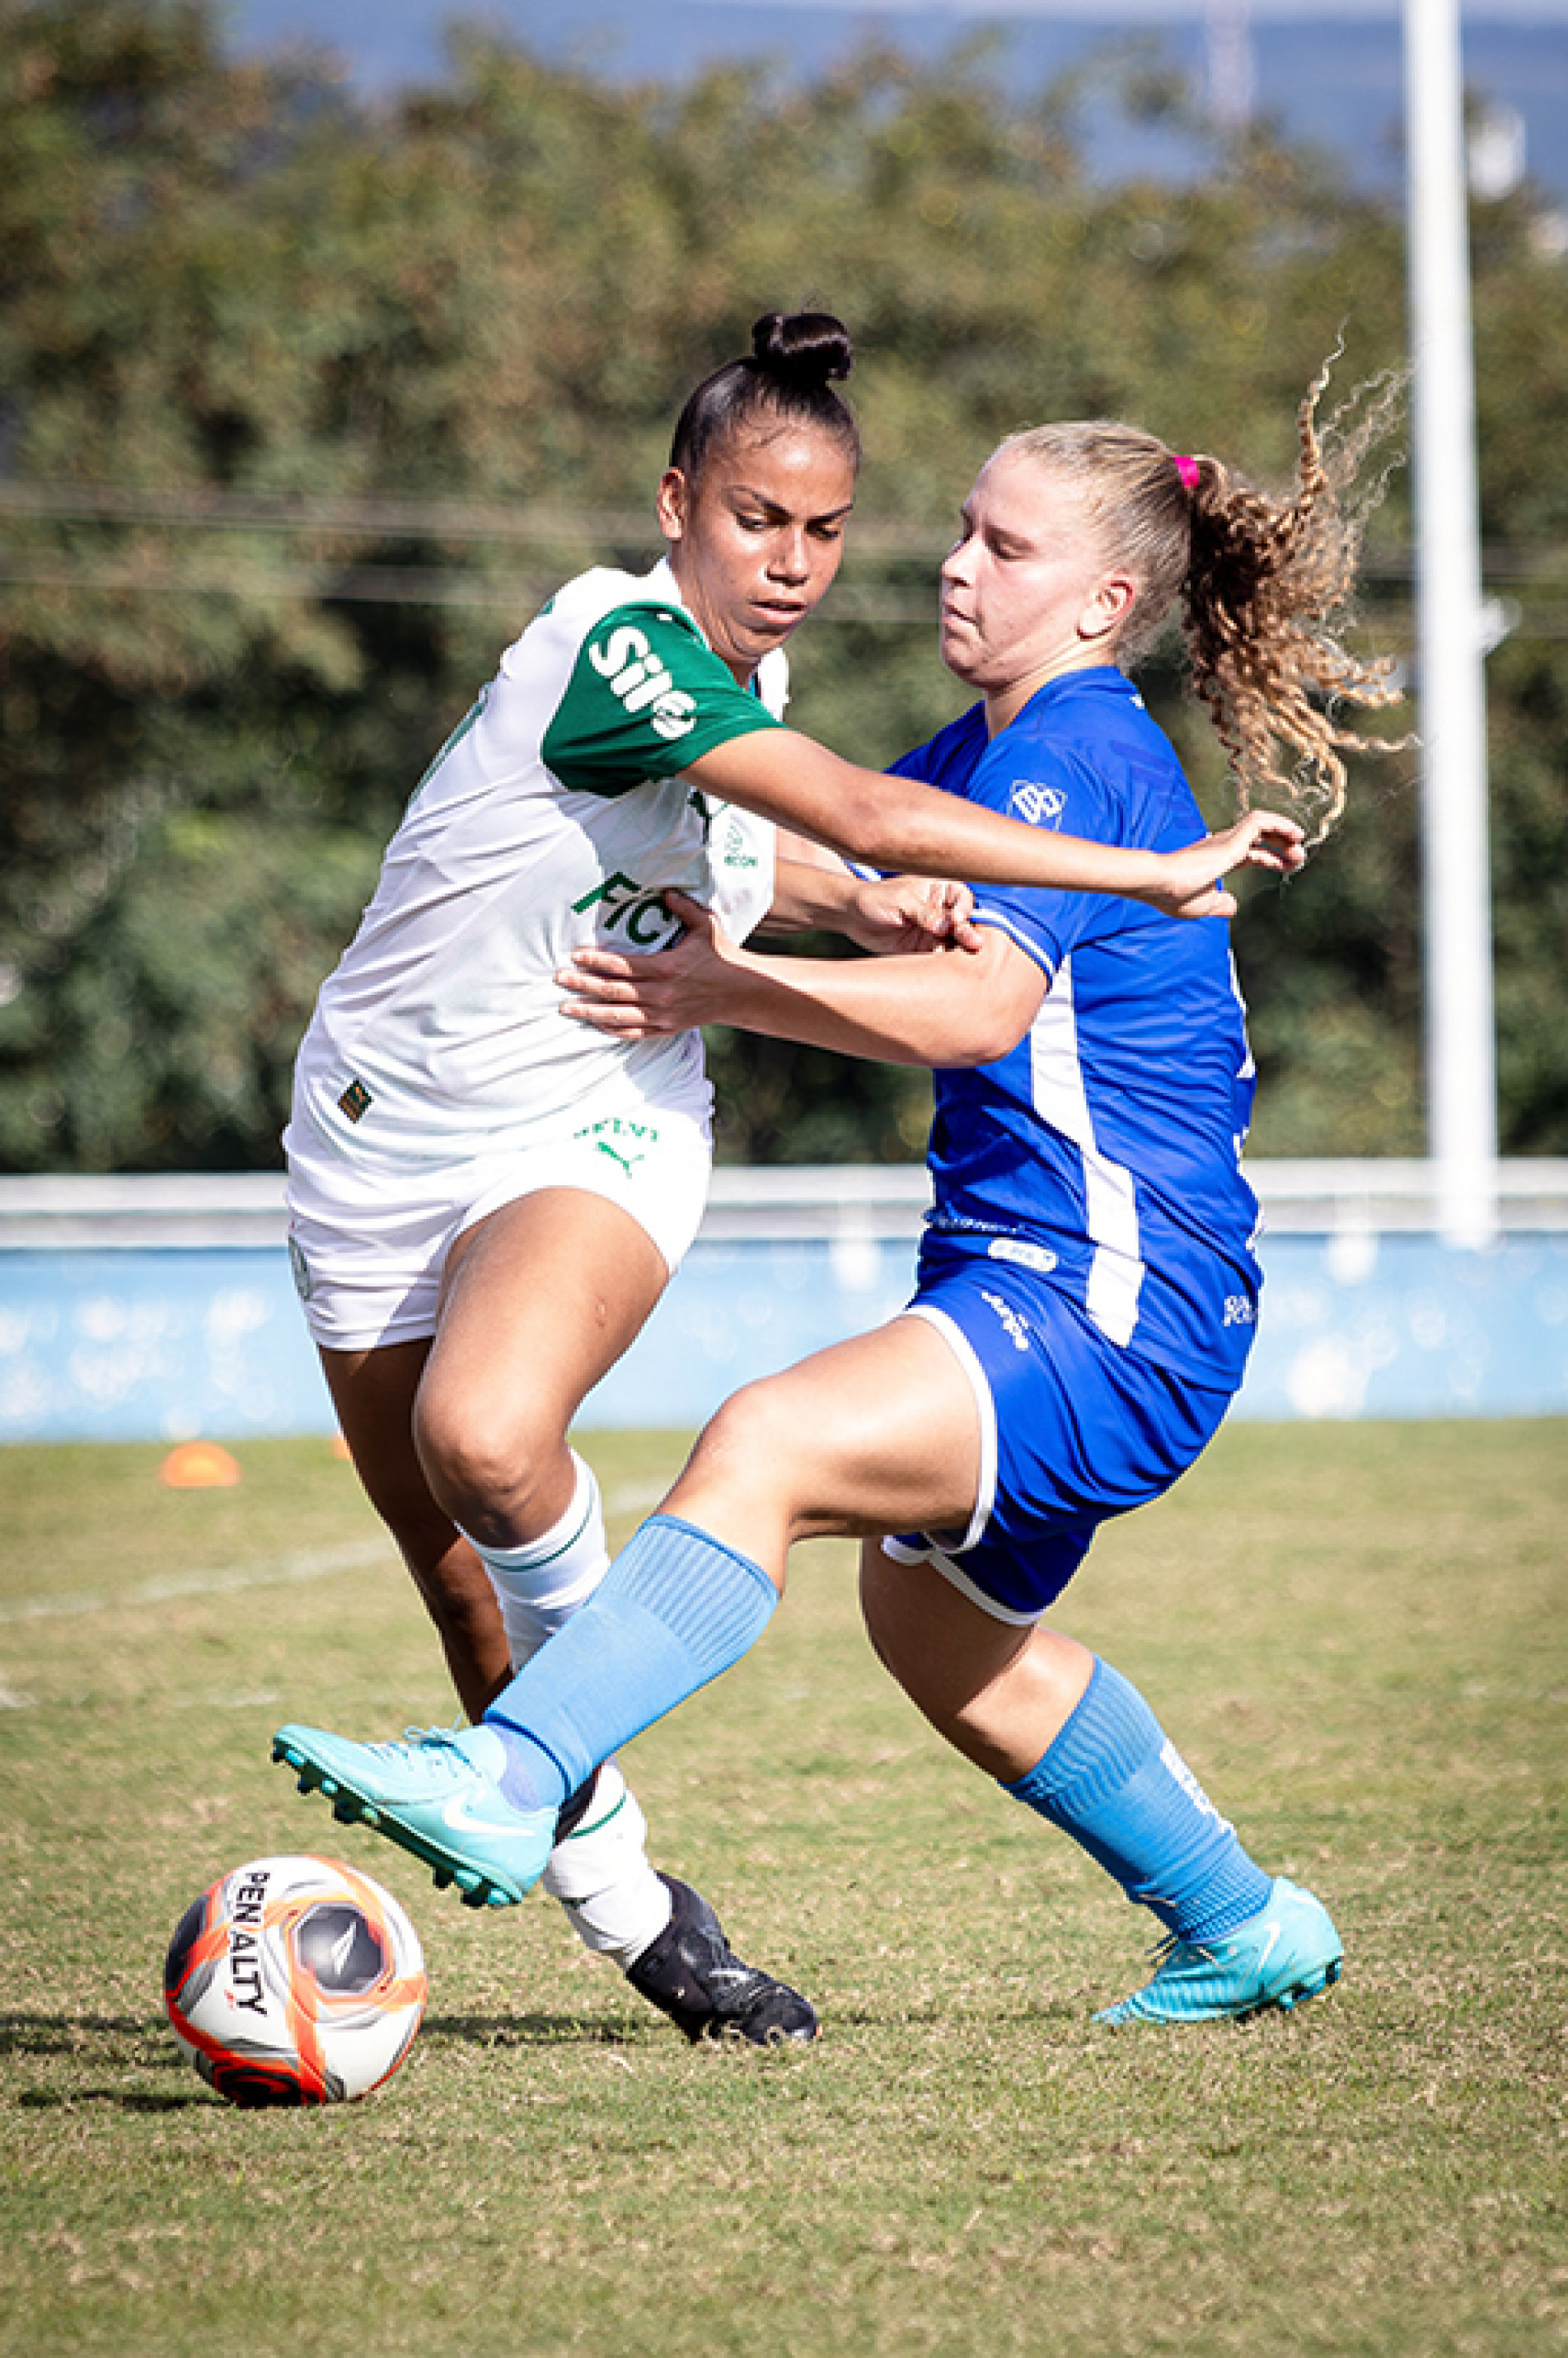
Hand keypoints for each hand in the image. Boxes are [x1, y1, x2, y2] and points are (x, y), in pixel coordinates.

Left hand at [558, 893, 744, 1036]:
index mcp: (668, 967)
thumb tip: (665, 891)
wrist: (743, 993)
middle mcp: (662, 994)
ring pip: (618, 1016)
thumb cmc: (722, 956)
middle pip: (613, 991)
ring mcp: (664, 1014)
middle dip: (582, 984)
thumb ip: (683, 908)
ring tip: (566, 1007)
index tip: (575, 955)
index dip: (596, 960)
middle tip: (559, 979)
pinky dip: (612, 1029)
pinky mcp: (667, 1028)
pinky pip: (634, 1032)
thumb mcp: (705, 926)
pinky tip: (595, 1023)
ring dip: (589, 1011)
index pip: (622, 964)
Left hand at [840, 875, 981, 956]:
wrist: (851, 917)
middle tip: (974, 943)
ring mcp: (935, 931)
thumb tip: (946, 925)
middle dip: (968, 932)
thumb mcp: (899, 901)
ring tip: (961, 960)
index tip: (957, 919)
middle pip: (963, 922)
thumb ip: (923, 912)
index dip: (964, 908)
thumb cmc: (874, 899)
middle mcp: (941, 911)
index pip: (961, 897)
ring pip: (955, 942)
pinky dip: (944, 963)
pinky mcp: (925, 949)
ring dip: (959, 950)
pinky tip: (944, 969)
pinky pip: (940, 957)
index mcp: (938, 890)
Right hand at [1143, 809, 1306, 920]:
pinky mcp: (1229, 839)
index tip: (1289, 866)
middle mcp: (1223, 845)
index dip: (1272, 858)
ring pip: (1262, 824)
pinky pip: (1259, 821)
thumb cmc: (1174, 896)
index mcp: (1218, 860)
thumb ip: (1219, 904)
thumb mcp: (1203, 906)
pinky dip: (1279, 824)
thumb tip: (1233, 905)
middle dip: (1283, 845)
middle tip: (1300, 857)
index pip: (1251, 853)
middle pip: (1260, 837)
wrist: (1160, 885)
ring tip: (1301, 844)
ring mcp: (1226, 840)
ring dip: (1284, 832)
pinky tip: (1294, 835)